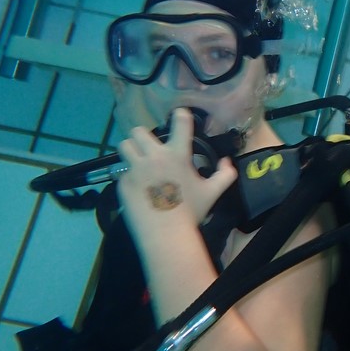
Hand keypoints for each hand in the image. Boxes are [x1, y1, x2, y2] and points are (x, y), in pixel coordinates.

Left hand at [116, 108, 237, 233]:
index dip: (180, 115)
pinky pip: (122, 173)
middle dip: (143, 138)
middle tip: (149, 150)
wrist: (165, 235)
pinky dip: (129, 178)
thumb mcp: (212, 193)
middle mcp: (154, 157)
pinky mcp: (123, 183)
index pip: (180, 122)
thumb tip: (227, 162)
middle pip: (138, 131)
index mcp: (178, 155)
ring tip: (137, 162)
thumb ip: (224, 175)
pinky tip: (138, 190)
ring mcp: (136, 169)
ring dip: (131, 151)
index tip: (179, 116)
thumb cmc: (191, 212)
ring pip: (124, 146)